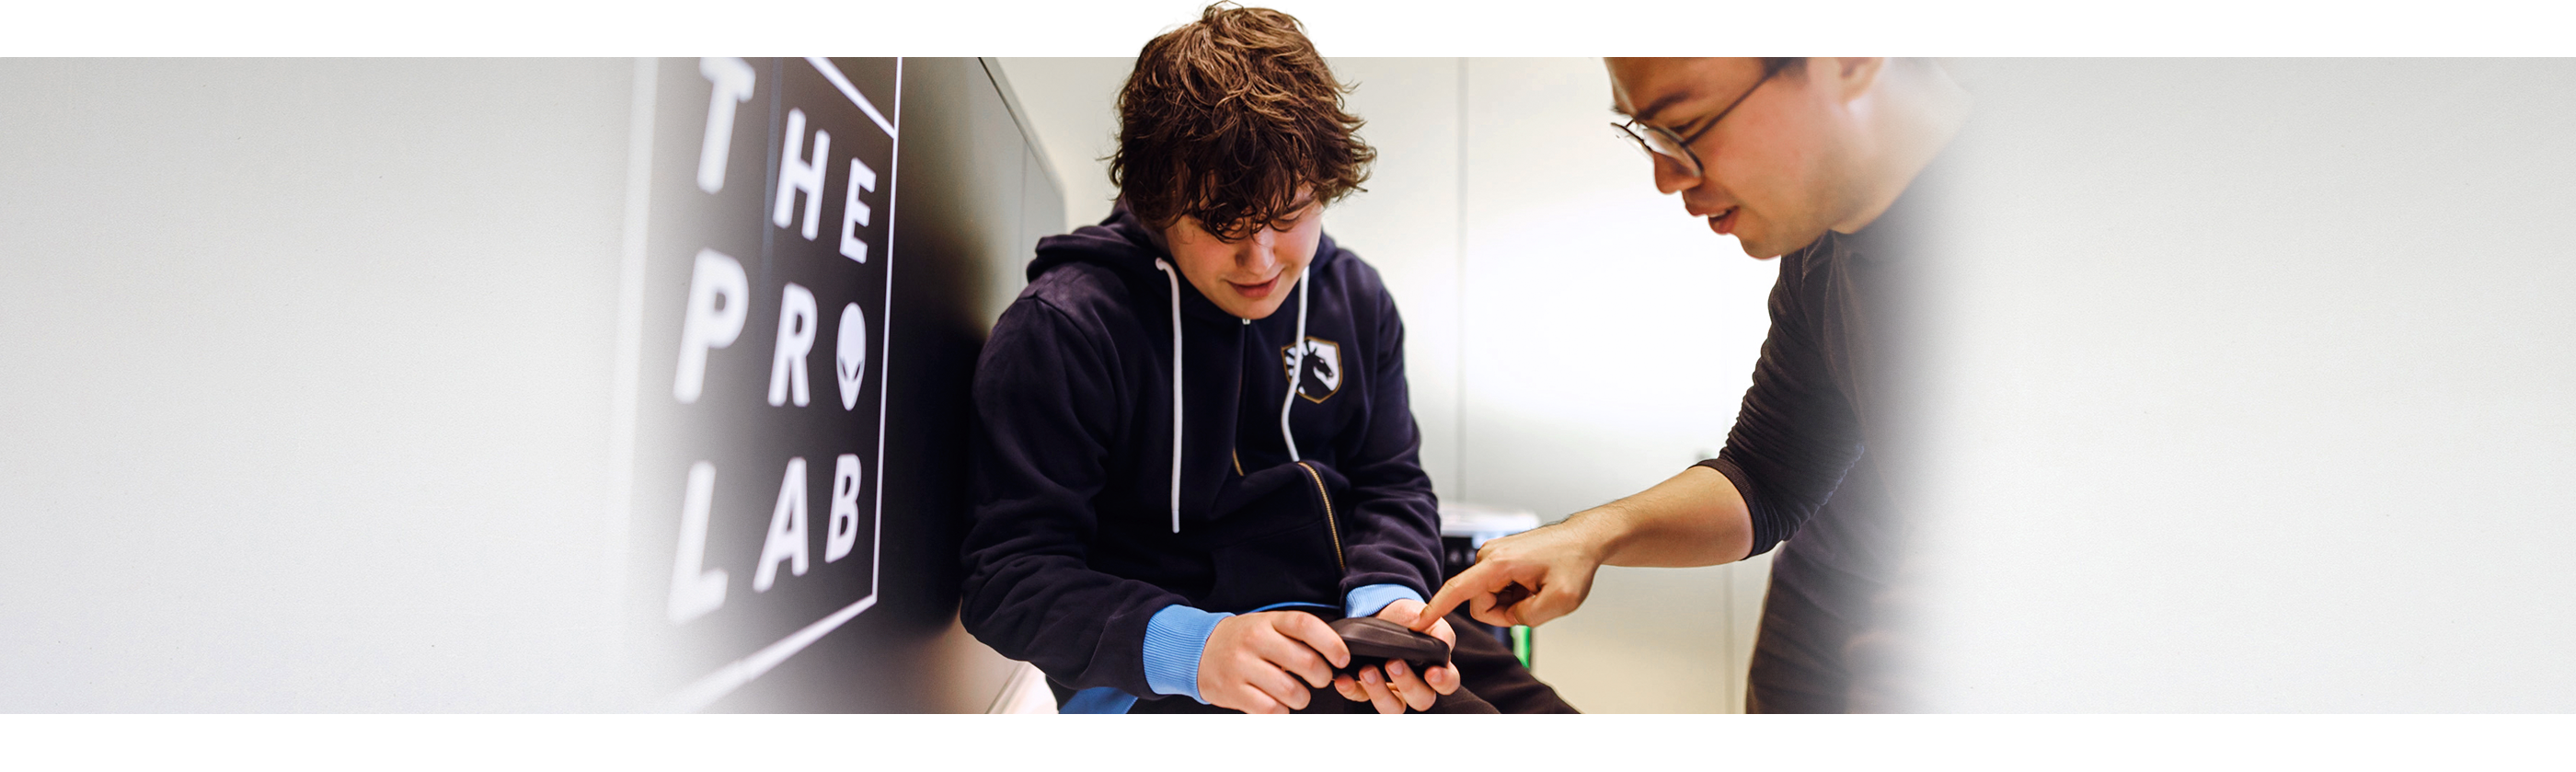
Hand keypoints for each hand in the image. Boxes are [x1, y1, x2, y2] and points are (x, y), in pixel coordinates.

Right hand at [1198, 611, 1350, 713]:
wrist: (1200, 651)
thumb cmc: (1243, 640)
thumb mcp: (1267, 625)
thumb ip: (1296, 634)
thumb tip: (1334, 652)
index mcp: (1268, 621)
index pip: (1306, 625)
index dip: (1331, 643)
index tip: (1341, 658)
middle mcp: (1255, 640)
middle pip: (1305, 661)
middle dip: (1322, 676)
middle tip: (1320, 679)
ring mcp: (1241, 665)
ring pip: (1290, 690)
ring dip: (1302, 698)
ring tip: (1297, 694)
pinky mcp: (1232, 690)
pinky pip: (1270, 709)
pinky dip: (1281, 711)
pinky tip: (1278, 704)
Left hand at [1330, 598, 1458, 712]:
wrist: (1381, 609)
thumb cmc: (1408, 618)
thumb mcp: (1424, 617)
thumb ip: (1438, 629)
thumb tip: (1444, 643)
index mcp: (1435, 669)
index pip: (1447, 683)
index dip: (1443, 682)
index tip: (1432, 673)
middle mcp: (1415, 685)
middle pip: (1420, 700)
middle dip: (1407, 684)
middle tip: (1394, 663)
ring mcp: (1391, 689)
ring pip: (1391, 707)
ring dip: (1379, 692)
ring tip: (1367, 670)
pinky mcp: (1366, 688)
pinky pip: (1359, 696)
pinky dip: (1350, 690)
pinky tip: (1344, 679)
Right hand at [1413, 522, 1604, 629]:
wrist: (1584, 540)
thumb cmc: (1574, 561)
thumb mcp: (1561, 600)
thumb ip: (1528, 617)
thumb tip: (1509, 616)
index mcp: (1499, 564)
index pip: (1457, 590)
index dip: (1436, 609)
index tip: (1418, 624)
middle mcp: (1489, 556)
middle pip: (1480, 604)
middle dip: (1506, 611)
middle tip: (1536, 599)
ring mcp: (1492, 556)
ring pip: (1489, 598)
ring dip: (1513, 602)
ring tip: (1536, 587)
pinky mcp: (1497, 559)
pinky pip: (1496, 589)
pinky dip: (1515, 593)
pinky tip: (1533, 582)